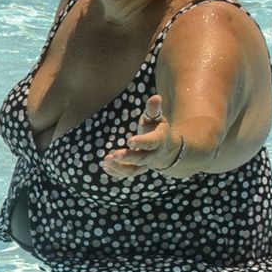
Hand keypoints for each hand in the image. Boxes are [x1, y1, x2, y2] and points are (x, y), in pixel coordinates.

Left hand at [101, 101, 219, 179]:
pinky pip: (127, 174)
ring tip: (106, 160)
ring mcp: (145, 165)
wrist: (166, 150)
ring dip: (119, 167)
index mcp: (159, 141)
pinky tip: (105, 166)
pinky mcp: (137, 169)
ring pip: (133, 171)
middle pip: (142, 159)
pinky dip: (116, 172)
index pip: (152, 143)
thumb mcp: (157, 119)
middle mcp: (153, 155)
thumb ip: (154, 109)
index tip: (129, 141)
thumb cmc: (157, 129)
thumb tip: (156, 97)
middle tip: (114, 154)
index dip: (141, 142)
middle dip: (128, 157)